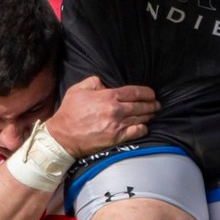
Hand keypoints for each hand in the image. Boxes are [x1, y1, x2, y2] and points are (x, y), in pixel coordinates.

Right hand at [43, 75, 158, 156]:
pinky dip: (143, 129)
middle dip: (151, 104)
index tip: (151, 93)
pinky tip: (144, 127)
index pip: (134, 92)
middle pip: (141, 105)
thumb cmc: (69, 112)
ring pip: (141, 118)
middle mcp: (115, 110)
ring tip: (152, 114)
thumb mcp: (78, 89)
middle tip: (156, 104)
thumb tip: (106, 85)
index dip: (146, 92)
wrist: (63, 136)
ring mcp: (117, 125)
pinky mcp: (117, 138)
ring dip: (149, 116)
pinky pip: (136, 132)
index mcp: (108, 96)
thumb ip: (94, 82)